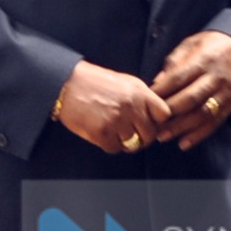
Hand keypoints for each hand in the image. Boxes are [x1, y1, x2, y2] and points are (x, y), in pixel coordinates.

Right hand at [55, 60, 170, 154]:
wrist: (67, 83)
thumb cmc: (94, 81)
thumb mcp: (125, 81)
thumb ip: (142, 96)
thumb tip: (157, 114)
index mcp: (139, 92)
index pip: (164, 114)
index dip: (157, 121)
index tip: (150, 124)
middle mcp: (131, 107)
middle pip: (150, 134)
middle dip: (143, 138)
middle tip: (133, 135)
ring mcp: (116, 121)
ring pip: (133, 144)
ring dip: (125, 143)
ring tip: (115, 133)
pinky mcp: (101, 133)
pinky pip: (114, 149)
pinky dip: (110, 145)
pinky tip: (104, 135)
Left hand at [152, 31, 230, 150]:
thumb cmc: (214, 45)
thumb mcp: (194, 43)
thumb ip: (175, 60)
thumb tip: (158, 81)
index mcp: (203, 60)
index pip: (179, 78)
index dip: (162, 91)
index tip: (146, 100)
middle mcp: (215, 78)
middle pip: (190, 99)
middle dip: (169, 112)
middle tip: (151, 122)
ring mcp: (225, 93)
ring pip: (202, 114)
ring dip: (182, 128)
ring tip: (163, 137)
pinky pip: (215, 123)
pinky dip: (199, 135)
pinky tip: (184, 143)